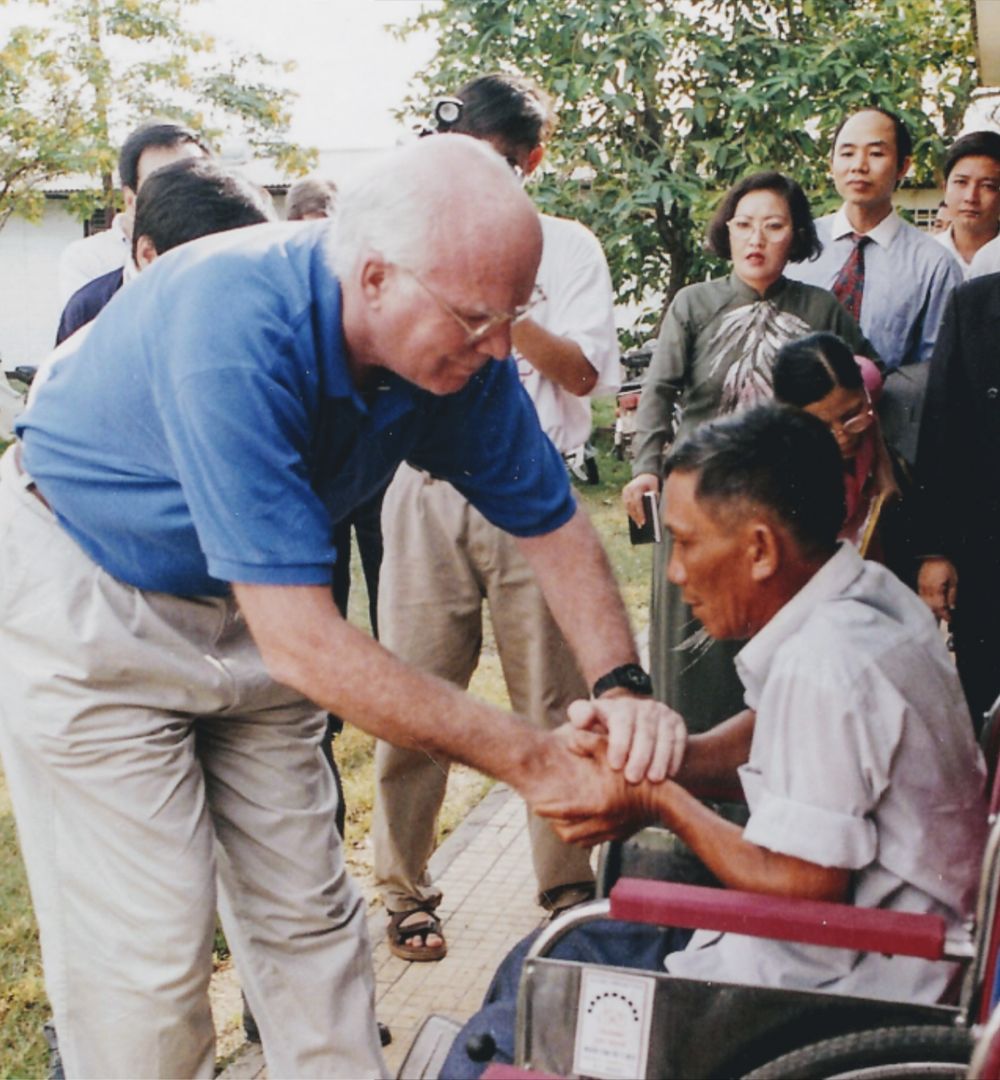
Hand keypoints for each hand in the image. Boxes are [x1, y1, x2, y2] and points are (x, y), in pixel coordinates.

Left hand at [531, 728, 656, 845]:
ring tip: (561, 819)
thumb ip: (588, 742)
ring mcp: (611, 832)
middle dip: (554, 823)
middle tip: (548, 812)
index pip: (562, 813)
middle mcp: (602, 823)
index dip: (546, 809)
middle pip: (566, 832)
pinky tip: (582, 823)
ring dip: (567, 831)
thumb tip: (569, 738)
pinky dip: (583, 835)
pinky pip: (593, 842)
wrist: (666, 799)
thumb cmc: (637, 771)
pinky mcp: (619, 836)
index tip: (535, 804)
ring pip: (579, 840)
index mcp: (597, 804)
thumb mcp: (612, 751)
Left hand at [567, 696, 685, 783]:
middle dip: (640, 756)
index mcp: (621, 706)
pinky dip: (675, 757)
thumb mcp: (591, 719)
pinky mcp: (677, 723)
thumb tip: (581, 721)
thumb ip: (581, 716)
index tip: (614, 765)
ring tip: (654, 780)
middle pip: (645, 732)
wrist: (633, 721)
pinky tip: (670, 774)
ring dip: (660, 759)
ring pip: (664, 737)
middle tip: (633, 778)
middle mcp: (644, 707)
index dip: (619, 743)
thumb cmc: (606, 727)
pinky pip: (679, 741)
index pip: (622, 722)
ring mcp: (663, 714)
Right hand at [622, 473, 659, 526]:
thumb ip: (654, 497)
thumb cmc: (652, 482)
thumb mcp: (655, 487)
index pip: (637, 502)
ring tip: (638, 524)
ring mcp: (625, 491)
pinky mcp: (624, 493)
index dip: (640, 513)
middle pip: (631, 506)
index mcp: (636, 487)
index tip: (644, 521)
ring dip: (633, 515)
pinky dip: (631, 511)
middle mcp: (628, 489)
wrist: (645, 473)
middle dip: (636, 516)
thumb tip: (652, 511)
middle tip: (641, 525)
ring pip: (627, 506)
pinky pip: (627, 504)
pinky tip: (636, 518)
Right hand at [918, 557, 957, 622]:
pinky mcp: (919, 585)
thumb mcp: (953, 580)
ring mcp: (921, 588)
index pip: (939, 607)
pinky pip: (921, 598)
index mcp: (936, 590)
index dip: (945, 615)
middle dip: (938, 614)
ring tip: (938, 613)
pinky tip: (930, 605)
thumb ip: (952, 594)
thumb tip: (952, 606)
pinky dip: (926, 604)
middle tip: (945, 617)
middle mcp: (927, 591)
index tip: (950, 619)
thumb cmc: (944, 566)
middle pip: (931, 607)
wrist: (934, 556)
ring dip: (931, 610)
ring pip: (925, 604)